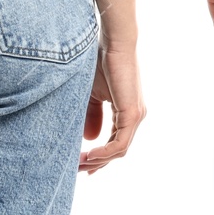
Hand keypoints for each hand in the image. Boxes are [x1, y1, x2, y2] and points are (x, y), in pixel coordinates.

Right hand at [80, 43, 143, 172]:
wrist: (113, 44)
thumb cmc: (101, 63)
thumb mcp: (92, 95)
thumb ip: (92, 116)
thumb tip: (89, 140)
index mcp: (127, 112)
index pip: (116, 142)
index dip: (99, 156)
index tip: (82, 165)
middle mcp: (135, 117)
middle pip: (117, 150)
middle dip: (97, 163)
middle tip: (77, 170)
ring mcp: (136, 116)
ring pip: (119, 150)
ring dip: (98, 160)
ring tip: (80, 164)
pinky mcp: (133, 114)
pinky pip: (120, 143)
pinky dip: (105, 153)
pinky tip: (90, 156)